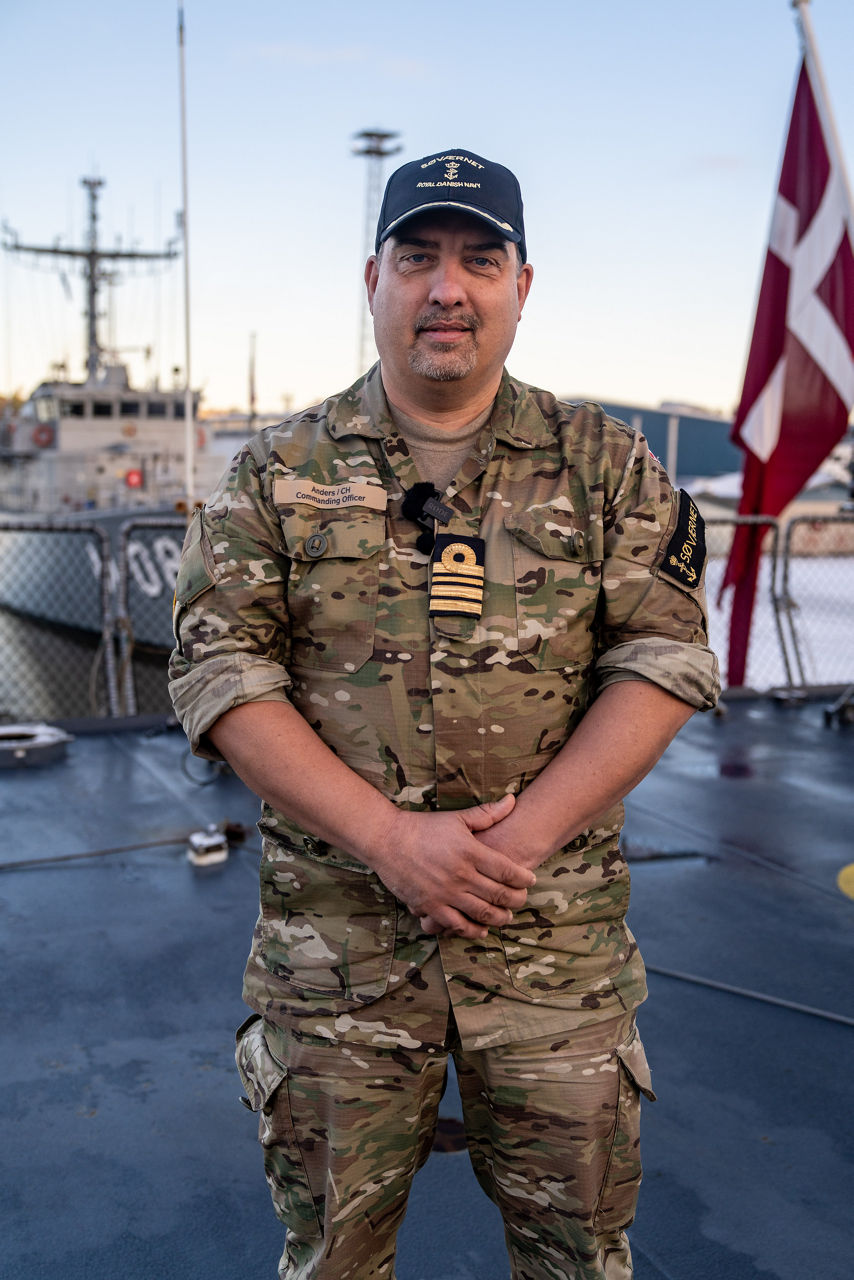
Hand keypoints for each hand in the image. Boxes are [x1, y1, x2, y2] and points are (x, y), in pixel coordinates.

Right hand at [373, 794, 535, 940]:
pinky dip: (473, 930)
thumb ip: (487, 814)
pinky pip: (457, 924)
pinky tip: (481, 930)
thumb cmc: (423, 827)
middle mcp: (461, 874)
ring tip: (506, 916)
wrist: (387, 840)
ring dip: (499, 917)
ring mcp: (445, 893)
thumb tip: (512, 801)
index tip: (530, 880)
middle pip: (500, 894)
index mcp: (470, 851)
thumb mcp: (457, 818)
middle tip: (522, 900)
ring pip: (482, 913)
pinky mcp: (430, 906)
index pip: (508, 871)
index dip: (524, 878)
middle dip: (516, 900)